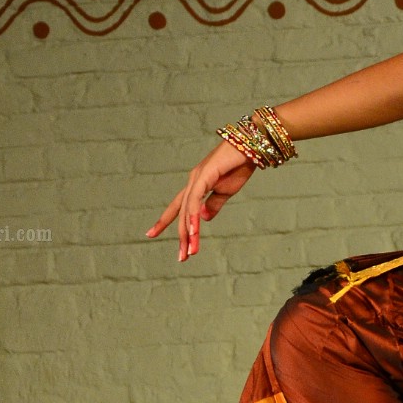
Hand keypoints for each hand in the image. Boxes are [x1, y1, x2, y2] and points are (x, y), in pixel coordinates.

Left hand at [146, 140, 255, 261]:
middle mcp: (192, 181)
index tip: (150, 234)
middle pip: (181, 212)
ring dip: (188, 232)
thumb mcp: (227, 192)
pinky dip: (194, 216)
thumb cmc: (240, 165)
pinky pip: (196, 199)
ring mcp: (197, 177)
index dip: (165, 221)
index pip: (177, 207)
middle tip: (181, 257)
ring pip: (187, 209)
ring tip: (189, 252)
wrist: (251, 145)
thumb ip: (214, 205)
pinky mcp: (205, 174)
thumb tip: (203, 220)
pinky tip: (194, 231)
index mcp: (196, 185)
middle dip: (181, 236)